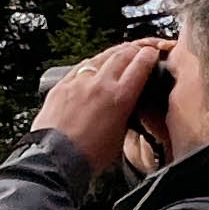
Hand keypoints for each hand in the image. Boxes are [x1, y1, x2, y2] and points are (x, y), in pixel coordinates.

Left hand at [33, 39, 169, 175]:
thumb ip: (127, 115)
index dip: (150, 55)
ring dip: (114, 53)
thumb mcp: (120, 136)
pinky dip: (92, 63)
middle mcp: (99, 84)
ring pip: (101, 56)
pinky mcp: (61, 85)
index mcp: (119, 97)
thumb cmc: (87, 156)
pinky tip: (95, 66)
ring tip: (121, 55)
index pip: (141, 64)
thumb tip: (129, 106)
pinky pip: (81, 66)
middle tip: (141, 50)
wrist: (55, 159)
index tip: (153, 53)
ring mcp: (79, 82)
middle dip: (136, 49)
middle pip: (123, 54)